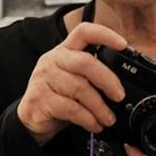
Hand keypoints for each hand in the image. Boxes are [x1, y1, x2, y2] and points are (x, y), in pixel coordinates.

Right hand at [16, 22, 126, 145]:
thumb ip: (93, 74)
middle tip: (119, 95)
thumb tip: (122, 84)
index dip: (105, 35)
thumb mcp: (74, 79)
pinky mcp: (40, 98)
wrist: (31, 118)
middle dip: (108, 80)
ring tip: (108, 118)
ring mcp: (44, 78)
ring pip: (80, 88)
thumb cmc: (58, 96)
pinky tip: (95, 124)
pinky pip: (71, 108)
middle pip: (85, 62)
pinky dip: (88, 118)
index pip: (84, 32)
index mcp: (65, 50)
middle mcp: (53, 59)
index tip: (123, 44)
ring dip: (99, 107)